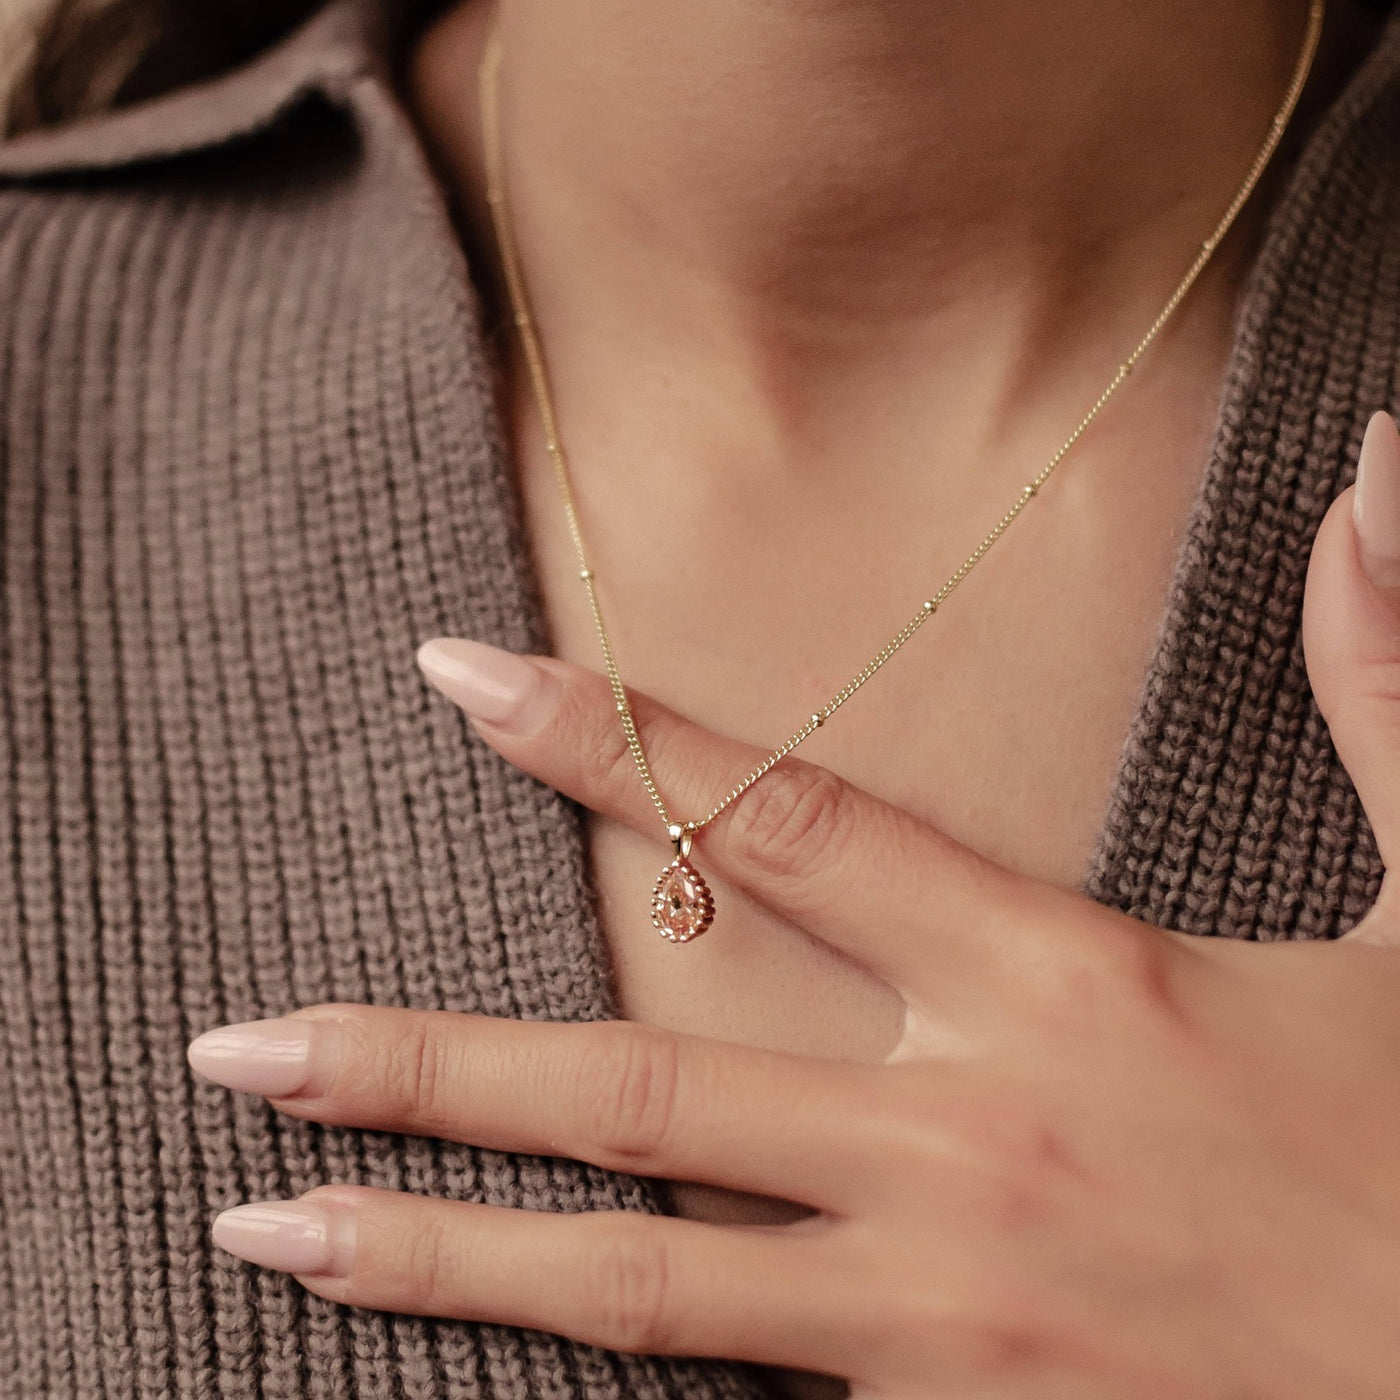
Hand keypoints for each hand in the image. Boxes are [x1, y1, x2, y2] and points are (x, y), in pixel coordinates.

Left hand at [187, 413, 1399, 1398]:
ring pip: (641, 1285)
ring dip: (442, 1249)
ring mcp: (941, 1313)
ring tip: (267, 1224)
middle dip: (428, 1059)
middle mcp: (967, 1143)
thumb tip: (1377, 483)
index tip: (467, 676)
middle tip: (241, 1049)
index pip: (790, 823)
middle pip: (645, 1084)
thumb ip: (1380, 689)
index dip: (617, 737)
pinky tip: (474, 1360)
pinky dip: (606, 1380)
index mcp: (1067, 987)